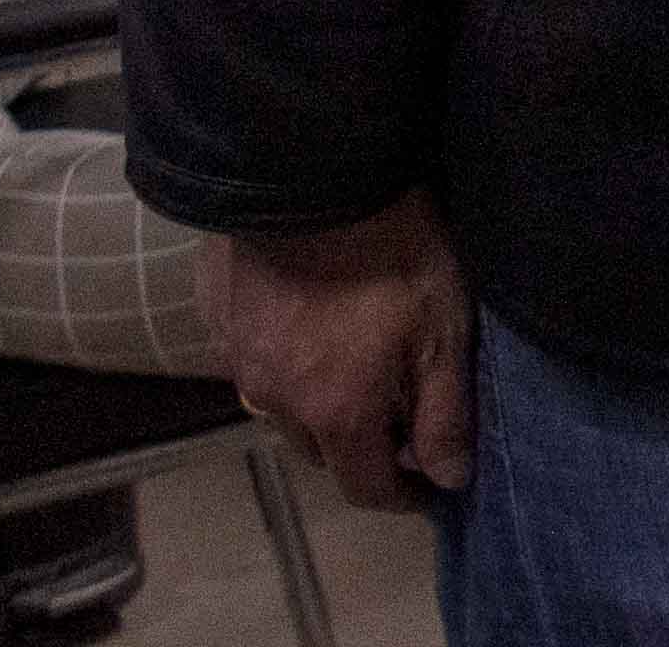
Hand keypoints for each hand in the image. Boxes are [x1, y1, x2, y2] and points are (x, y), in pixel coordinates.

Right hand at [212, 191, 471, 509]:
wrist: (307, 174)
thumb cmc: (392, 250)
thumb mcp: (444, 330)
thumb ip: (445, 413)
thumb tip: (450, 478)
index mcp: (335, 413)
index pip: (365, 487)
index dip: (401, 494)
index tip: (427, 484)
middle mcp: (277, 400)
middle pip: (322, 451)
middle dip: (361, 447)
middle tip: (397, 414)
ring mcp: (240, 358)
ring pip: (283, 408)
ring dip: (317, 404)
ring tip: (352, 367)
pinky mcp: (219, 316)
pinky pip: (254, 358)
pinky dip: (285, 358)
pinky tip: (307, 322)